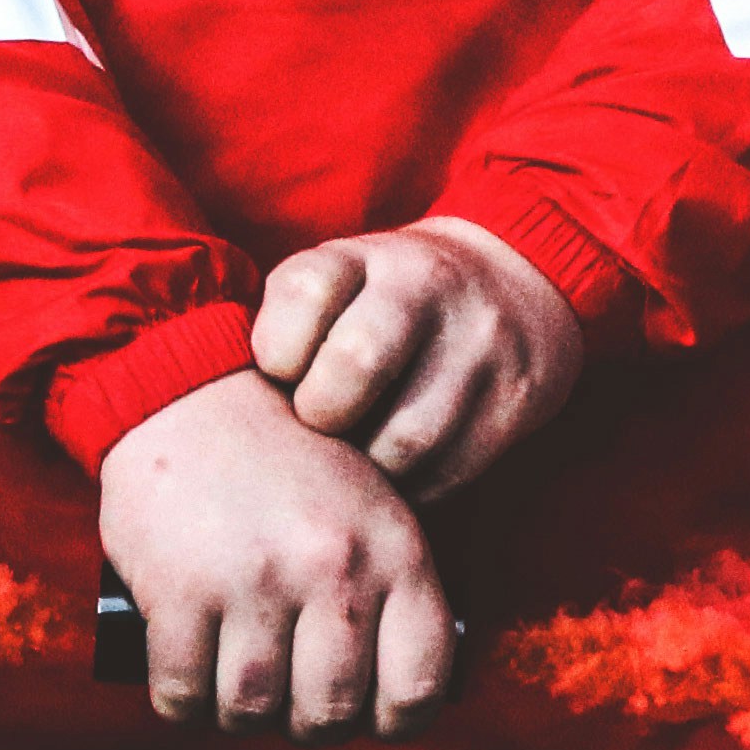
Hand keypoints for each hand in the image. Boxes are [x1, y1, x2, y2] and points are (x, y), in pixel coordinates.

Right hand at [95, 371, 451, 738]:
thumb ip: (389, 590)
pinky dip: (181, 701)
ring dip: (238, 713)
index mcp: (395, 550)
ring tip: (232, 679)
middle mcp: (333, 567)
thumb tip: (386, 706)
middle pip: (329, 715)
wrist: (191, 389)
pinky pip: (182, 695)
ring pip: (252, 712)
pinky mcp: (180, 587)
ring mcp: (254, 579)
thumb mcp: (371, 507)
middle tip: (284, 693)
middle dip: (304, 722)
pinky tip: (186, 671)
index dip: (389, 722)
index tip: (361, 711)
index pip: (417, 690)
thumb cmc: (287, 462)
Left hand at [255, 216, 582, 499]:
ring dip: (367, 469)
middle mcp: (426, 288)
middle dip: (321, 416)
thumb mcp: (339, 281)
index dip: (275, 350)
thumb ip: (285, 326)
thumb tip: (231, 415)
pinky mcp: (516, 399)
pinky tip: (396, 475)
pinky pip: (449, 474)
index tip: (279, 374)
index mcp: (364, 257)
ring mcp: (478, 344)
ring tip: (355, 460)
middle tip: (319, 426)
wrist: (517, 277)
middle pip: (357, 362)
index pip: (303, 292)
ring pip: (407, 437)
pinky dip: (410, 491)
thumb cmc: (389, 300)